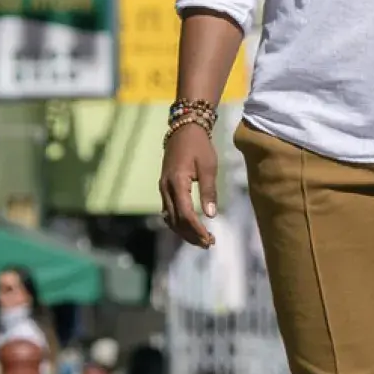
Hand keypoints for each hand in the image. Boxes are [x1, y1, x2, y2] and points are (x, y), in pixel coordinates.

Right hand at [159, 125, 219, 247]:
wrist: (183, 130)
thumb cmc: (199, 146)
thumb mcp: (208, 166)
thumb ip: (209, 190)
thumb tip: (211, 215)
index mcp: (177, 183)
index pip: (185, 214)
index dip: (196, 229)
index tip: (209, 239)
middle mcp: (166, 188)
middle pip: (175, 220)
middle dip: (191, 235)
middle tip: (209, 244)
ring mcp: (163, 188)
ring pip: (170, 218)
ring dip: (184, 232)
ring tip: (202, 239)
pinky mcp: (164, 188)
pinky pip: (168, 211)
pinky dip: (178, 223)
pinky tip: (190, 228)